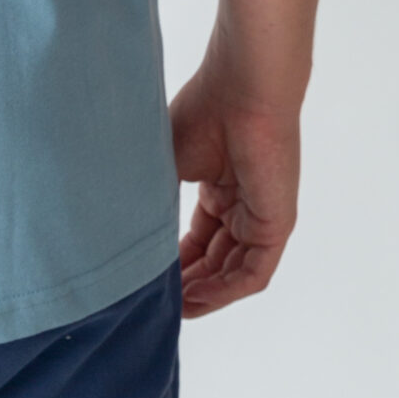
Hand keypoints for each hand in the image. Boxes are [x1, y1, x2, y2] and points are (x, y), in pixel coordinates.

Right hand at [169, 59, 300, 318]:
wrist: (241, 89)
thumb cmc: (204, 111)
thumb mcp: (167, 164)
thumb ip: (154, 201)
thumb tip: (122, 233)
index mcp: (219, 187)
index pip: (198, 239)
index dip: (175, 262)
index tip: (148, 279)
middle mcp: (242, 205)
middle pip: (215, 260)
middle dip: (187, 284)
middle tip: (158, 302)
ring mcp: (261, 216)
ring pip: (232, 272)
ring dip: (204, 294)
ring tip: (173, 308)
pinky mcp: (276, 225)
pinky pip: (252, 273)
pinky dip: (224, 291)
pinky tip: (196, 299)